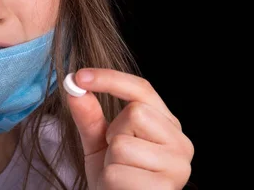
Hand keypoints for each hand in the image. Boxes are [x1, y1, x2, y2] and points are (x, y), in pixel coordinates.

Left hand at [66, 68, 193, 189]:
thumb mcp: (100, 143)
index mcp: (166, 125)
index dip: (110, 78)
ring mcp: (177, 167)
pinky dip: (110, 181)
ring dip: (110, 161)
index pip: (142, 89)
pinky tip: (123, 189)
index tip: (79, 76)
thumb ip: (89, 116)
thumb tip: (73, 88)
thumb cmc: (116, 178)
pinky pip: (117, 172)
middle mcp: (180, 142)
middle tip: (116, 155)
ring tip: (121, 174)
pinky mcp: (164, 188)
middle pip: (135, 112)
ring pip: (122, 144)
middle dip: (114, 133)